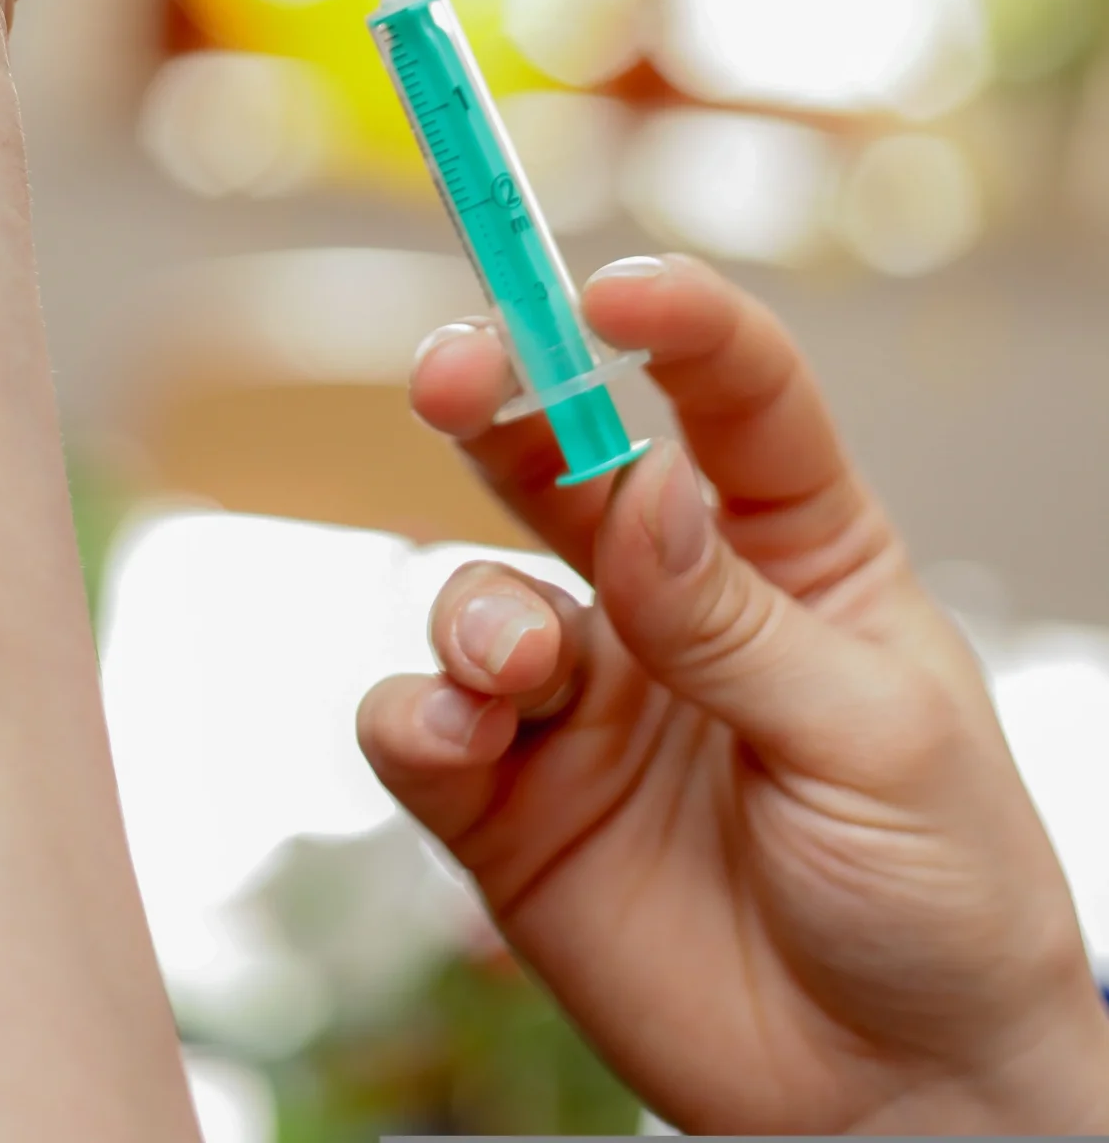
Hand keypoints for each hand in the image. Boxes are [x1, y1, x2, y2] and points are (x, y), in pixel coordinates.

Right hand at [360, 257, 1108, 1135]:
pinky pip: (419, 722)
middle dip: (496, 394)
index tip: (612, 293)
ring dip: (476, 605)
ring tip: (520, 668)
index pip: (732, 396)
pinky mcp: (508, 803)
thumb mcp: (876, 740)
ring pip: (474, 587)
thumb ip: (739, 623)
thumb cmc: (937, 894)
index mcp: (795, 548)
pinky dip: (417, 713)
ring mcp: (583, 697)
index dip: (673, 323)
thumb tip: (640, 489)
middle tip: (452, 373)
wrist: (894, 1102)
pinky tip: (462, 738)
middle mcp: (671, 597)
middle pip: (561, 454)